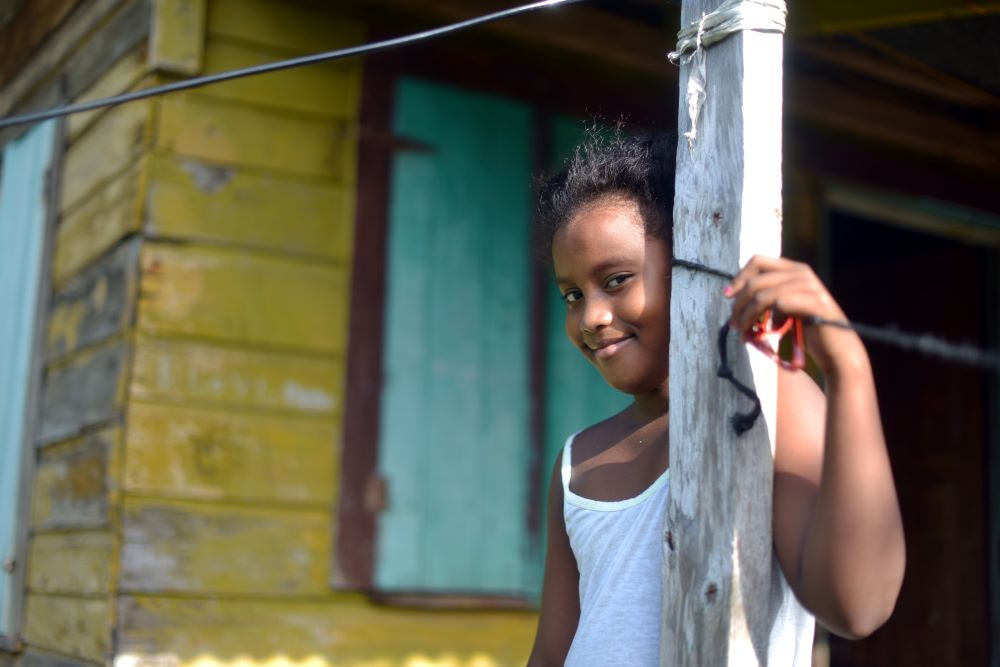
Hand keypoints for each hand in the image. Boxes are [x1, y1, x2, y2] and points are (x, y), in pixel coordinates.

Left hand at [723, 255, 865, 375]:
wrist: (837, 351)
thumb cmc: (809, 330)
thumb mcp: (785, 308)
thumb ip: (768, 297)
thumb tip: (735, 297)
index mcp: (795, 269)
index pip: (758, 261)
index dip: (739, 277)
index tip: (727, 296)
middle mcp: (803, 273)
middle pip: (757, 281)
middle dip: (739, 304)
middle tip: (734, 324)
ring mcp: (812, 287)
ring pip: (764, 294)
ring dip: (748, 315)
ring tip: (743, 332)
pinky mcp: (817, 304)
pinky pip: (781, 303)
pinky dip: (765, 319)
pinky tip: (763, 334)